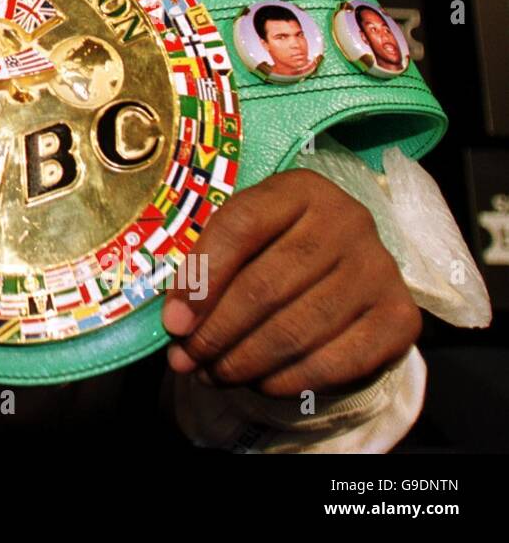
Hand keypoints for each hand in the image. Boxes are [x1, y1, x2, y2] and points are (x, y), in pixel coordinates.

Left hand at [162, 168, 419, 398]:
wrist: (347, 268)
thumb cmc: (277, 249)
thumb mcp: (243, 239)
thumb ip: (207, 269)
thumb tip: (178, 325)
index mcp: (300, 189)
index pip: (241, 226)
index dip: (202, 278)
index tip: (174, 322)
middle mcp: (347, 221)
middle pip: (265, 286)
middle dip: (215, 333)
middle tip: (187, 360)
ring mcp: (378, 269)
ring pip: (296, 329)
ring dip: (244, 362)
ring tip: (214, 375)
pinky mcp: (400, 318)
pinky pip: (335, 362)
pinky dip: (288, 380)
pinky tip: (259, 383)